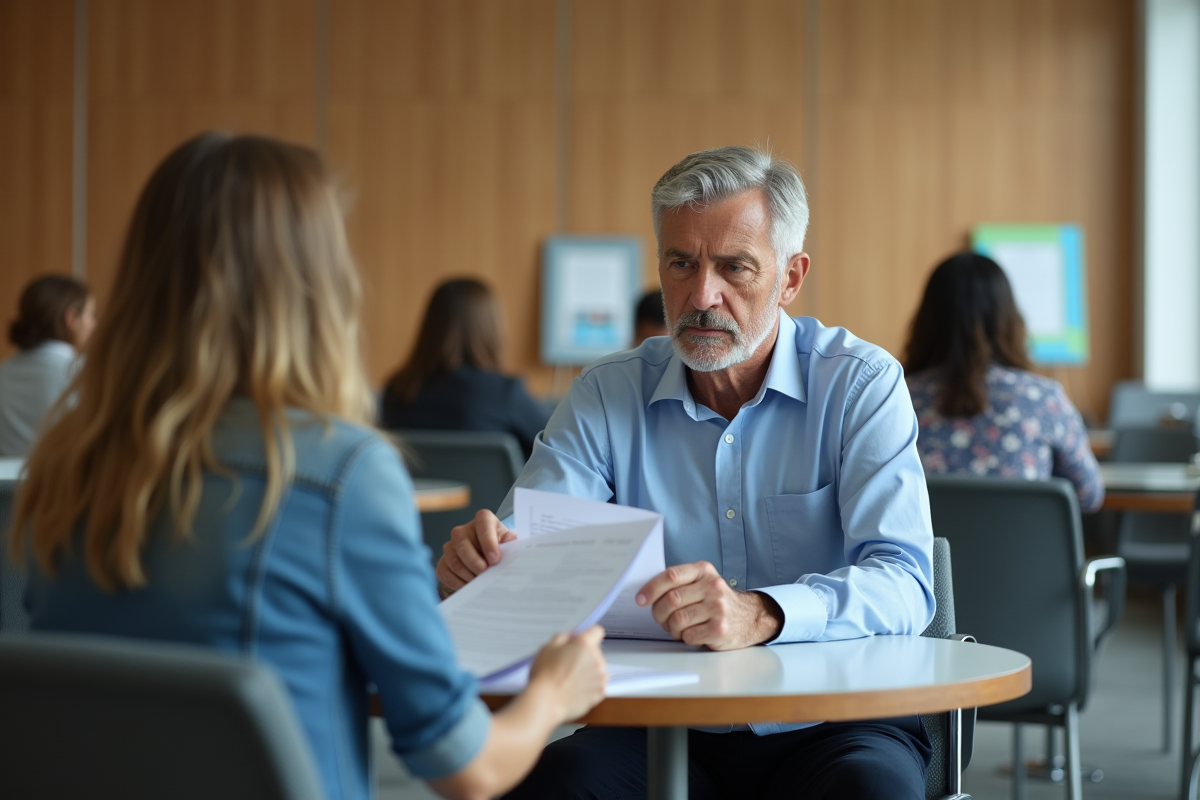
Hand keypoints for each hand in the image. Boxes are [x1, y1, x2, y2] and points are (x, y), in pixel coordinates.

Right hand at [435, 510, 517, 589]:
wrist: (487, 557)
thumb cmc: (501, 548)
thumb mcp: (509, 544)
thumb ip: (511, 548)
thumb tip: (513, 562)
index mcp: (483, 520)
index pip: (483, 524)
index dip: (488, 542)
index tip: (495, 559)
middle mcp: (463, 531)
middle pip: (463, 545)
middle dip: (475, 562)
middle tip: (485, 574)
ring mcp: (450, 546)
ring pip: (454, 562)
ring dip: (468, 575)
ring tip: (480, 583)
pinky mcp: (443, 562)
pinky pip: (445, 573)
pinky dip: (458, 583)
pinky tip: (469, 587)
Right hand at [527, 625, 607, 721]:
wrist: (546, 701)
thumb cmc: (544, 676)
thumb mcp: (547, 647)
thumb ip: (563, 637)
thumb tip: (572, 636)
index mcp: (584, 644)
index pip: (596, 631)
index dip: (587, 635)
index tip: (580, 642)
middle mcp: (596, 659)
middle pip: (595, 651)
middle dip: (585, 655)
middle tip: (567, 664)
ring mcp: (600, 677)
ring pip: (597, 668)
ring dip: (588, 671)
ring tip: (570, 680)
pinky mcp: (600, 692)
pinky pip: (597, 685)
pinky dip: (589, 687)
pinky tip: (574, 689)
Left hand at [635, 561, 783, 649]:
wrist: (749, 617)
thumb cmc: (716, 601)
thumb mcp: (702, 582)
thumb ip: (679, 583)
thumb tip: (646, 593)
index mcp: (704, 571)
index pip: (671, 576)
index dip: (651, 588)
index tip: (640, 599)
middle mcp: (713, 586)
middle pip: (671, 600)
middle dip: (658, 612)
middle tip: (660, 618)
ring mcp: (718, 608)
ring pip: (678, 620)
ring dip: (671, 627)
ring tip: (677, 627)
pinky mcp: (721, 629)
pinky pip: (689, 635)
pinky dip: (685, 637)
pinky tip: (692, 633)